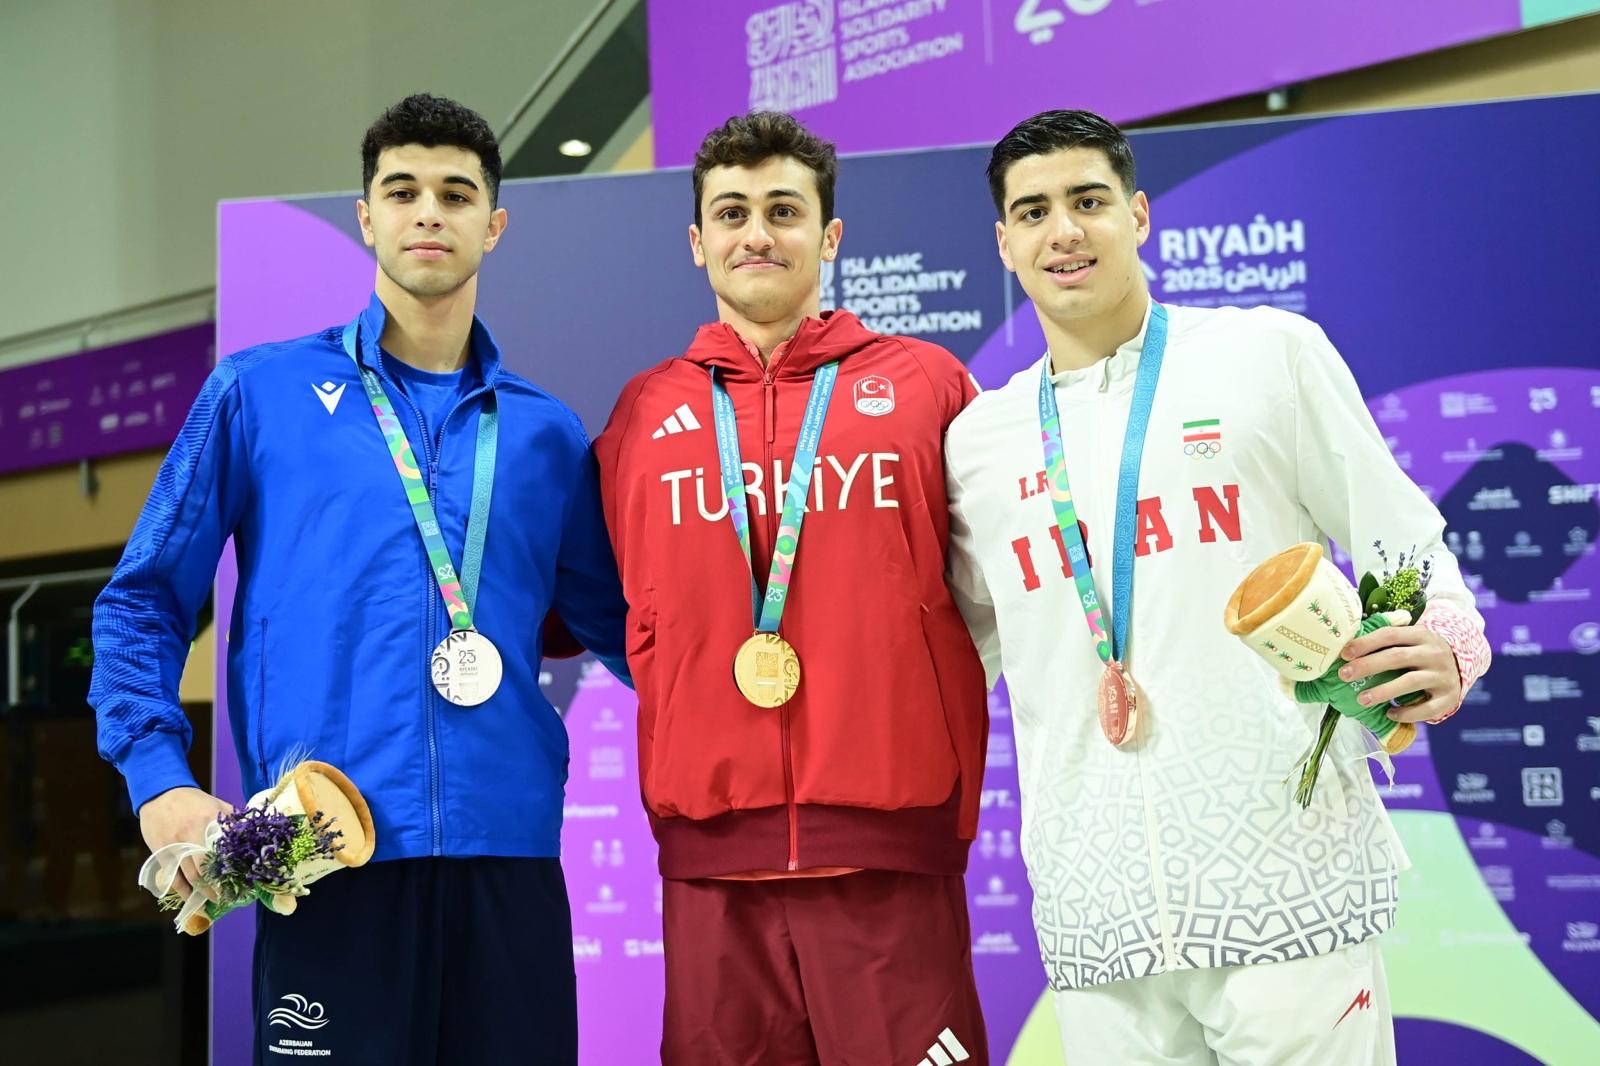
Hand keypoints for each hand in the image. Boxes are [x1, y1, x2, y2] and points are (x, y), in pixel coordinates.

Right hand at [139, 787, 232, 901]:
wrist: (160, 794)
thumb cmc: (192, 801)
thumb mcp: (215, 803)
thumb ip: (231, 818)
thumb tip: (250, 831)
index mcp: (208, 820)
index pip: (223, 848)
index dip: (231, 867)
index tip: (241, 879)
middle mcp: (191, 834)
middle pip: (206, 867)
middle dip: (217, 884)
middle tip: (228, 895)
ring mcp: (174, 845)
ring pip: (189, 875)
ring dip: (201, 890)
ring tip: (213, 899)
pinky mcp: (161, 852)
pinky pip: (172, 876)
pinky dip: (181, 890)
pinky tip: (190, 897)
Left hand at [1338, 623, 1460, 723]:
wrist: (1459, 667)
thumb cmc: (1420, 654)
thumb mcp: (1410, 641)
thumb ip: (1385, 642)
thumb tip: (1344, 651)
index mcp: (1421, 635)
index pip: (1390, 635)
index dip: (1366, 643)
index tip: (1344, 653)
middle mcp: (1434, 653)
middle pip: (1398, 657)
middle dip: (1368, 665)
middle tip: (1344, 675)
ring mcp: (1443, 676)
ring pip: (1411, 682)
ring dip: (1384, 691)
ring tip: (1362, 700)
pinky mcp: (1449, 698)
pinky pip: (1428, 708)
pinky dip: (1407, 713)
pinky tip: (1390, 714)